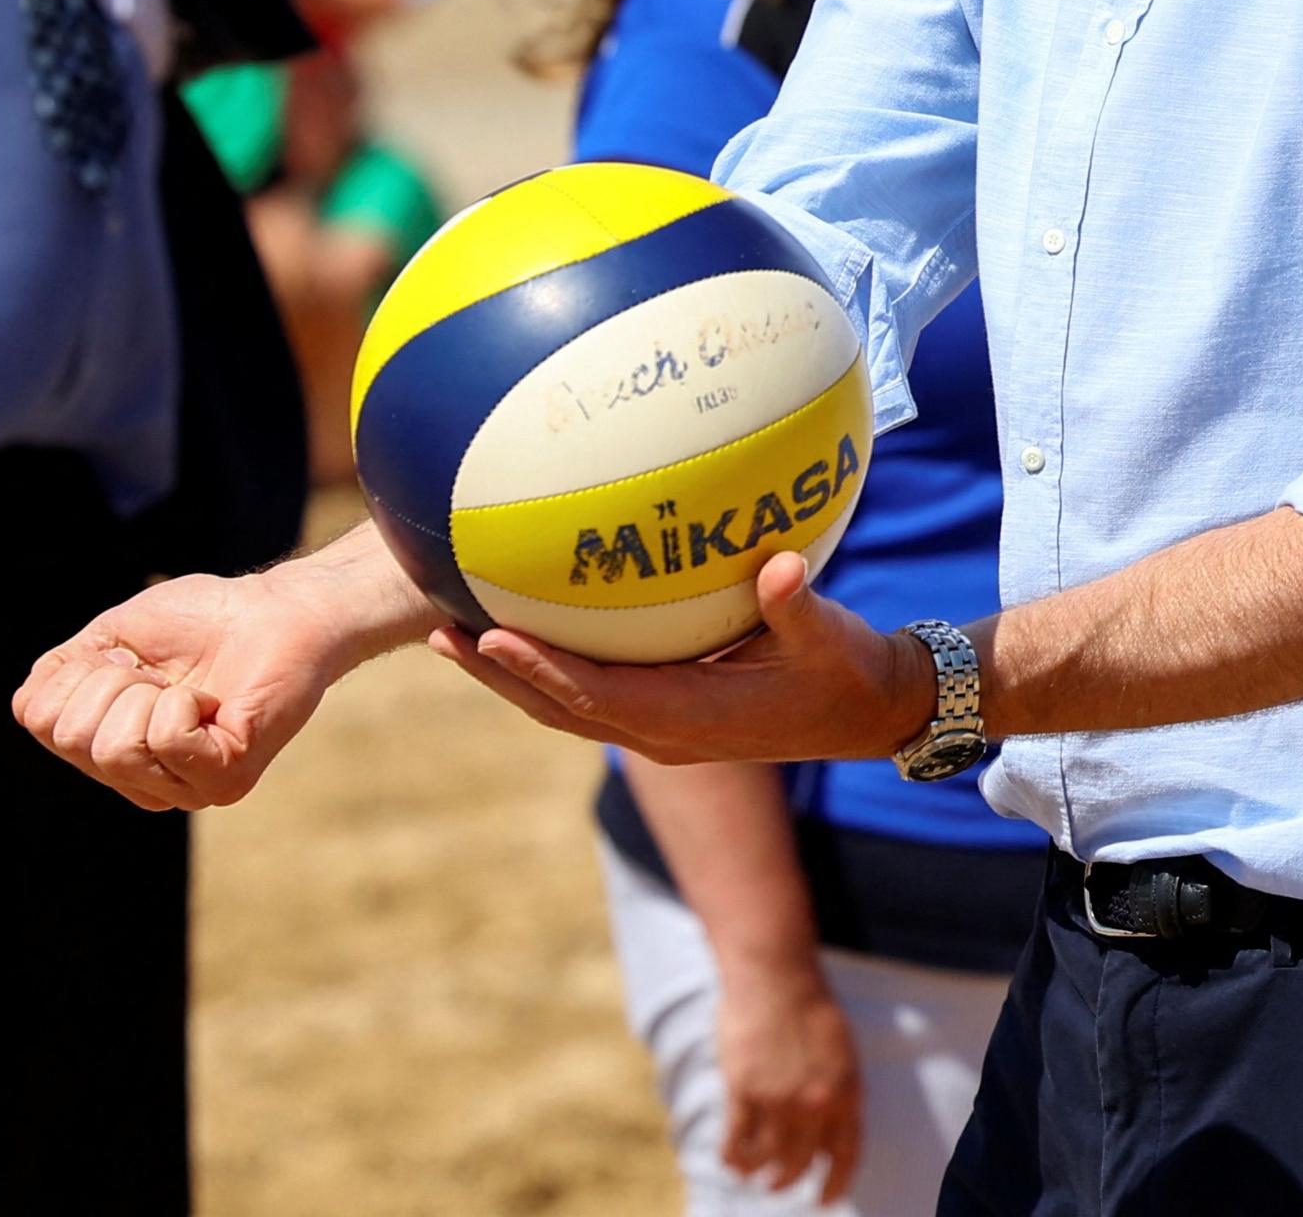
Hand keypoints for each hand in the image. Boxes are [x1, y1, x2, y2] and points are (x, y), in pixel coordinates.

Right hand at [14, 529, 439, 809]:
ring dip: (148, 691)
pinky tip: (212, 702)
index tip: (129, 657)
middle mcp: (140, 782)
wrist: (282, 610)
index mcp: (108, 751)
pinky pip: (165, 738)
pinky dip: (183, 701)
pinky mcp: (224, 782)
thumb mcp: (113, 635)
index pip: (39, 719)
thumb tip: (31, 710)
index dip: (78, 669)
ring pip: (113, 745)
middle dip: (113, 680)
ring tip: (187, 688)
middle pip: (73, 736)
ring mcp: (182, 789)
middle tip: (162, 673)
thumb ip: (63, 674)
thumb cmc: (204, 620)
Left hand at [438, 552, 935, 767]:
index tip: (493, 635)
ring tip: (450, 633)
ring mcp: (659, 730)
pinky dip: (546, 669)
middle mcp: (662, 734)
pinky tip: (521, 626)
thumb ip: (798, 607)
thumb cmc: (847, 670)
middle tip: (436, 631)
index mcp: (692, 720)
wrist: (866, 713)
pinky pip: (589, 695)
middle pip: (557, 709)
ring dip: (507, 676)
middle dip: (497, 675)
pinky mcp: (663, 715)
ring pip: (564, 708)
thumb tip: (779, 568)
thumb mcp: (830, 638)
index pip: (598, 698)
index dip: (544, 670)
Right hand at [711, 951, 864, 1203]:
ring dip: (757, 1171)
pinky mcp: (743, 1089)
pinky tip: (728, 1159)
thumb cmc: (811, 1005)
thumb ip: (838, 1091)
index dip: (835, 1183)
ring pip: (767, 1156)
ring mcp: (777, 1098)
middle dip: (787, 1181)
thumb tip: (829, 1130)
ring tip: (750, 1175)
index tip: (824, 1200)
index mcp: (846, 1092)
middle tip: (777, 1186)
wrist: (776, 974)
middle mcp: (814, 1103)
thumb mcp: (841, 1051)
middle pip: (800, 1162)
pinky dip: (731, 1155)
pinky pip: (736, 1138)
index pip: (845, 1155)